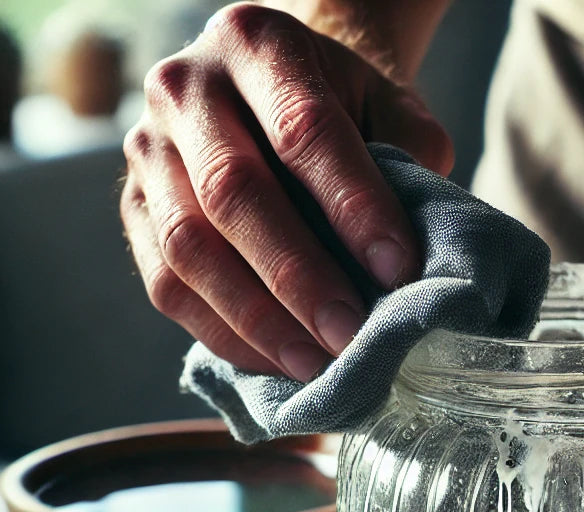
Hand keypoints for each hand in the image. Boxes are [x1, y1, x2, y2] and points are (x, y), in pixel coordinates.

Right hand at [121, 2, 452, 380]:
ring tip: (317, 363)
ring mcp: (148, 151)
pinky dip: (224, 334)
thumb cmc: (344, 109)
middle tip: (350, 334)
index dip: (353, 206)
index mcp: (257, 43)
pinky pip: (166, 285)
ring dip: (257, 319)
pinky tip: (278, 361)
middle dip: (299, 277)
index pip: (303, 128)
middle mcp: (186, 88)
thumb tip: (416, 258)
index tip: (399, 270)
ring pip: (189, 247)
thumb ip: (410, 159)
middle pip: (233, 192)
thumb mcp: (389, 108)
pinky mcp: (134, 211)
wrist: (273, 95)